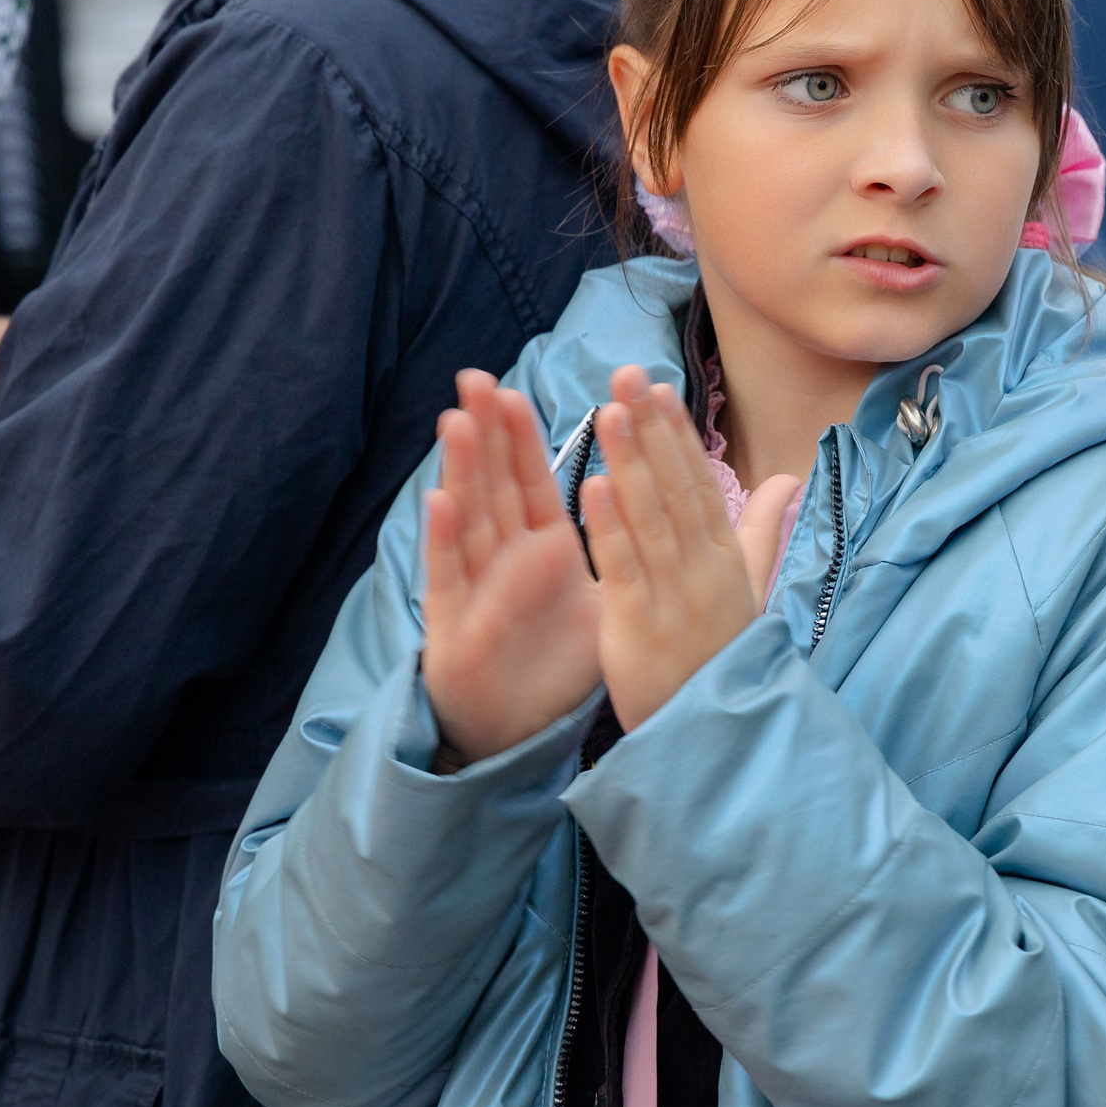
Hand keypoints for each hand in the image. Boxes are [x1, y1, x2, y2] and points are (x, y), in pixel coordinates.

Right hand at [417, 371, 603, 767]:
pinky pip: (449, 580)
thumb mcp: (604, 602)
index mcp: (541, 548)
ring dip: (463, 471)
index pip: (533, 481)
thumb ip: (628, 552)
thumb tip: (667, 518)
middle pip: (495, 485)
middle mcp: (504, 559)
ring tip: (457, 421)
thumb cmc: (554, 660)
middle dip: (487, 433)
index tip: (517, 384)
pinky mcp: (456, 626)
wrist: (517, 728)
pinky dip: (443, 542)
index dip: (525, 436)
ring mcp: (476, 588)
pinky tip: (438, 502)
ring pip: (468, 519)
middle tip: (476, 378)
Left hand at [581, 366, 796, 731]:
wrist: (715, 738)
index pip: (700, 484)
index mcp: (725, 558)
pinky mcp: (640, 626)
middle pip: (675, 489)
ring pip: (649, 519)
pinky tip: (593, 485)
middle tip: (627, 376)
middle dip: (651, 430)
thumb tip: (789, 477)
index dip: (677, 435)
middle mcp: (703, 570)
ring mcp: (674, 597)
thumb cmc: (725, 658)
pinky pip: (626, 568)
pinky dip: (610, 527)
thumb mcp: (750, 590)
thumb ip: (761, 530)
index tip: (657, 388)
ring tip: (607, 413)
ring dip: (629, 462)